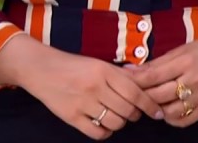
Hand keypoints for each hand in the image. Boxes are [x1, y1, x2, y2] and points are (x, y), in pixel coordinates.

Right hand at [24, 48, 165, 139]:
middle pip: (128, 110)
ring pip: (115, 123)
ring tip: (115, 115)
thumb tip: (146, 83)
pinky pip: (98, 133)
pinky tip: (102, 123)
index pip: (135, 93)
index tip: (157, 112)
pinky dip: (105, 132)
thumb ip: (120, 74)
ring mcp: (82, 103)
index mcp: (102, 70)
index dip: (150, 105)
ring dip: (120, 123)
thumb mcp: (97, 63)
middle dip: (134, 114)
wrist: (39, 69)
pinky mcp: (71, 117)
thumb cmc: (71, 65)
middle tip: (132, 112)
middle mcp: (94, 87)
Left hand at [125, 30, 197, 125]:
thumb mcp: (182, 49)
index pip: (152, 76)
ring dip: (155, 108)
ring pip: (169, 111)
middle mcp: (193, 81)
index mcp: (185, 62)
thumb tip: (132, 70)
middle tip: (130, 93)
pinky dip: (171, 118)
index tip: (122, 80)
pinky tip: (165, 110)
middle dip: (141, 95)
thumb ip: (157, 62)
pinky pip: (184, 120)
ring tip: (148, 102)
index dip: (135, 80)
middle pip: (158, 95)